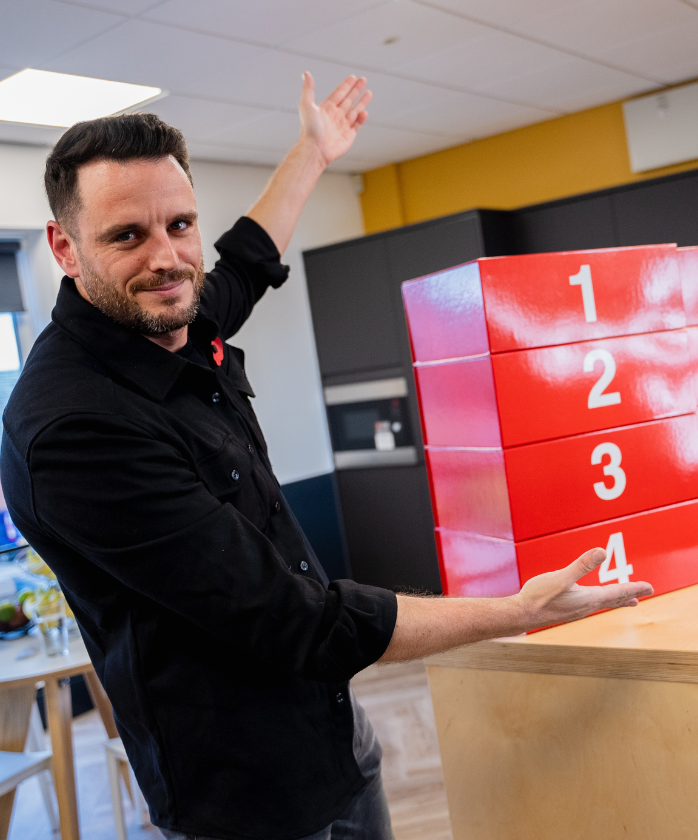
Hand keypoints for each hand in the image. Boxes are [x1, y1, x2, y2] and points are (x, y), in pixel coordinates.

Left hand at [298, 72, 370, 165]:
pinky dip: (361, 118)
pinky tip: (364, 111)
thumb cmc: (309, 129)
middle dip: (356, 90)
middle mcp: (335, 116)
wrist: (315, 149)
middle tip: (363, 80)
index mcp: (327, 108)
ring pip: (355, 111)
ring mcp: (342, 126)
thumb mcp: (306, 105)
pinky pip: (357, 125)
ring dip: (362, 101)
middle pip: (348, 99)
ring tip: (369, 93)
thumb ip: (308, 89)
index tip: (353, 77)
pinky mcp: (348, 136)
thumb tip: (306, 73)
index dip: (346, 85)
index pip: (339, 93)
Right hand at [515, 547, 653, 629]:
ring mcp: (576, 610)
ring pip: (601, 604)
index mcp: (588, 598)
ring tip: (625, 601)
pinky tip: (592, 601)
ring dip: (615, 600)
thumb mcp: (561, 577)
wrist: (521, 614)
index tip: (649, 587)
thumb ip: (582, 564)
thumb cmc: (539, 596)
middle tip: (644, 596)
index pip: (617, 593)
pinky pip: (590, 606)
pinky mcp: (567, 611)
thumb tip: (602, 551)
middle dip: (629, 596)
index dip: (634, 588)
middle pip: (612, 601)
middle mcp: (585, 607)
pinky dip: (600, 602)